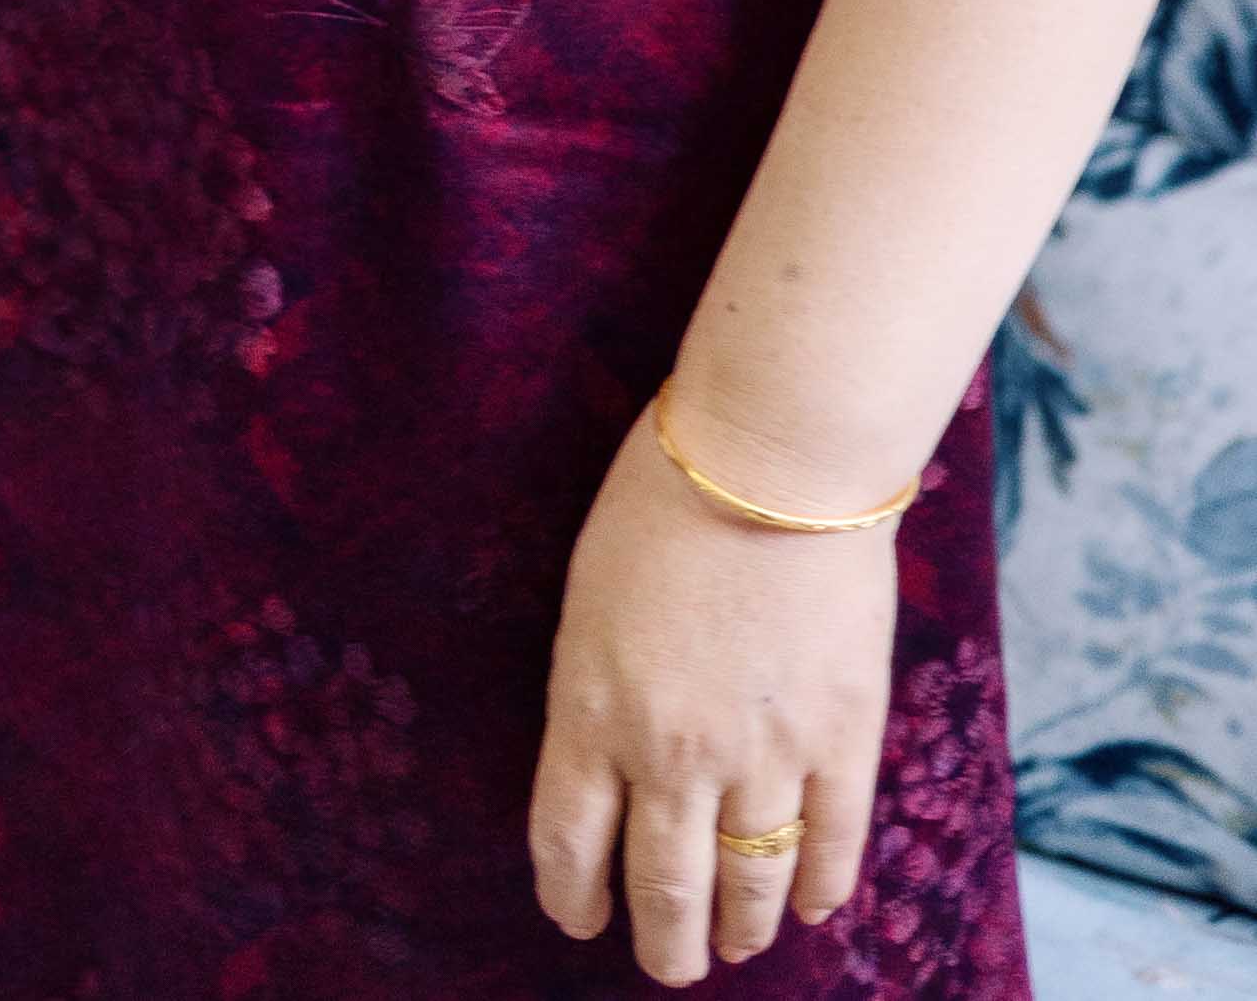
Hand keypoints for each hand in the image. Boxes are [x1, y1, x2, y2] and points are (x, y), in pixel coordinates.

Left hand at [530, 411, 896, 977]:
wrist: (772, 460)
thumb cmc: (662, 499)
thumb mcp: (589, 594)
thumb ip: (598, 687)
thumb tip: (612, 754)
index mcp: (592, 711)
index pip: (568, 842)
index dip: (572, 896)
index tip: (579, 919)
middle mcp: (672, 755)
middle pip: (663, 886)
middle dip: (663, 940)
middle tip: (668, 964)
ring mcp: (763, 757)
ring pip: (750, 883)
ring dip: (741, 926)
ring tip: (735, 945)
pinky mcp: (842, 743)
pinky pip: (832, 845)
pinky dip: (822, 889)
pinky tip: (813, 908)